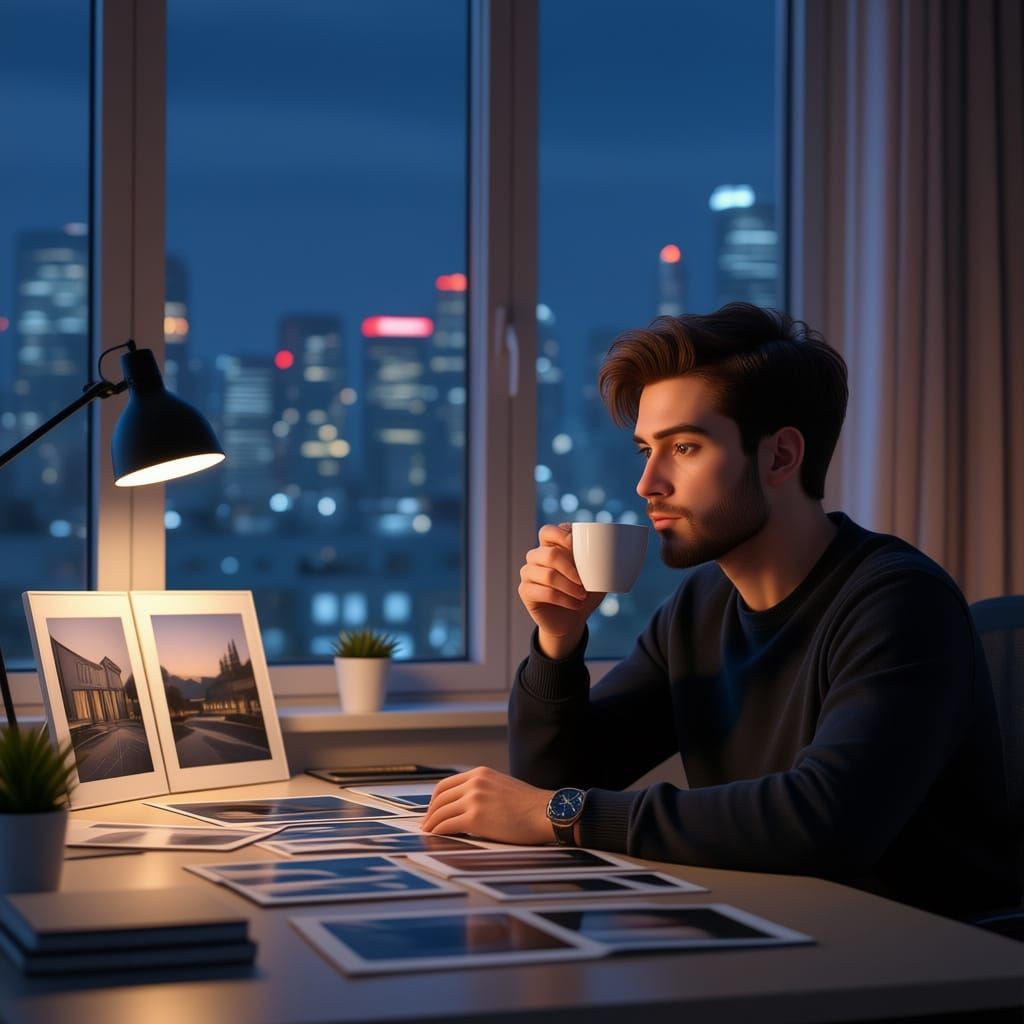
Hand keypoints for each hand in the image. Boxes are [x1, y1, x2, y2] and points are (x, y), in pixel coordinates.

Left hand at [420, 766, 554, 845]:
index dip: (435, 799)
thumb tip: (467, 804)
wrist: (545, 813)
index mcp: (480, 773)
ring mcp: (474, 799)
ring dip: (432, 824)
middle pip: (440, 798)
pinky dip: (438, 831)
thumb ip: (483, 789)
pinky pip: (448, 825)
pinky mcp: (475, 818)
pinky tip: (437, 836)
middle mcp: (474, 783)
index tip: (432, 809)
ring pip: (441, 812)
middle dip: (430, 812)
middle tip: (427, 823)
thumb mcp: (502, 786)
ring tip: (429, 833)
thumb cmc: (530, 805)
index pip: (446, 784)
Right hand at [518, 523, 605, 657]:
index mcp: (551, 546)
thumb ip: (602, 561)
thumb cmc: (584, 592)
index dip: (562, 536)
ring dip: (569, 586)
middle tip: (584, 582)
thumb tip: (623, 550)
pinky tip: (575, 604)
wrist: (572, 619)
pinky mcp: (525, 591)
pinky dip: (564, 599)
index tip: (579, 548)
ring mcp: (528, 573)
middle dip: (570, 567)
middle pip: (548, 553)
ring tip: (582, 596)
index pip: (548, 531)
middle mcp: (536, 556)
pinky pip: (544, 592)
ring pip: (547, 575)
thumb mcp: (597, 575)